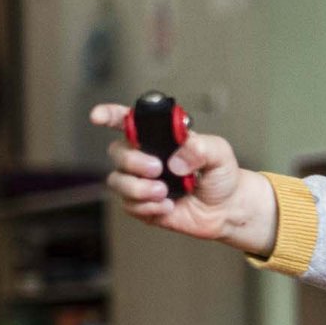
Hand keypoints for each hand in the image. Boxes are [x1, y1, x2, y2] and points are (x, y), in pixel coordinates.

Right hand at [89, 103, 276, 253]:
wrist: (227, 209)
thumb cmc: (221, 176)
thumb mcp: (219, 153)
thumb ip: (201, 148)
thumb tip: (175, 161)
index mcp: (160, 137)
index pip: (127, 121)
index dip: (108, 115)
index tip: (98, 116)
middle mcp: (145, 157)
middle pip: (117, 152)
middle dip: (133, 161)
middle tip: (158, 169)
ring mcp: (141, 181)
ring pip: (117, 180)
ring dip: (139, 188)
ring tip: (165, 192)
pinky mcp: (142, 204)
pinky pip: (129, 204)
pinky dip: (148, 207)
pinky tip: (168, 206)